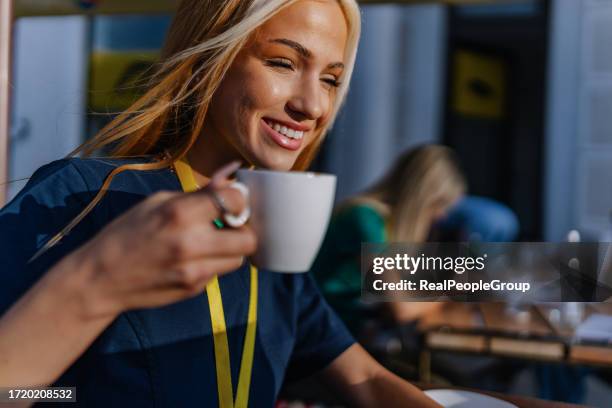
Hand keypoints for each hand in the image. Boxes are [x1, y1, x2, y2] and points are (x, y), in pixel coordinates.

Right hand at [68, 161, 256, 317]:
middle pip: (249, 239)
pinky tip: (193, 259)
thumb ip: (199, 193)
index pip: (234, 201)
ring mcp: (194, 271)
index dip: (238, 199)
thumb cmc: (127, 232)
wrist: (100, 278)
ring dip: (231, 249)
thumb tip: (232, 175)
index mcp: (179, 213)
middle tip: (229, 225)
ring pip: (239, 259)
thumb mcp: (158, 202)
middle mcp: (191, 243)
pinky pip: (219, 273)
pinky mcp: (194, 289)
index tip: (231, 200)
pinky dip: (213, 263)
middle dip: (243, 230)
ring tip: (211, 242)